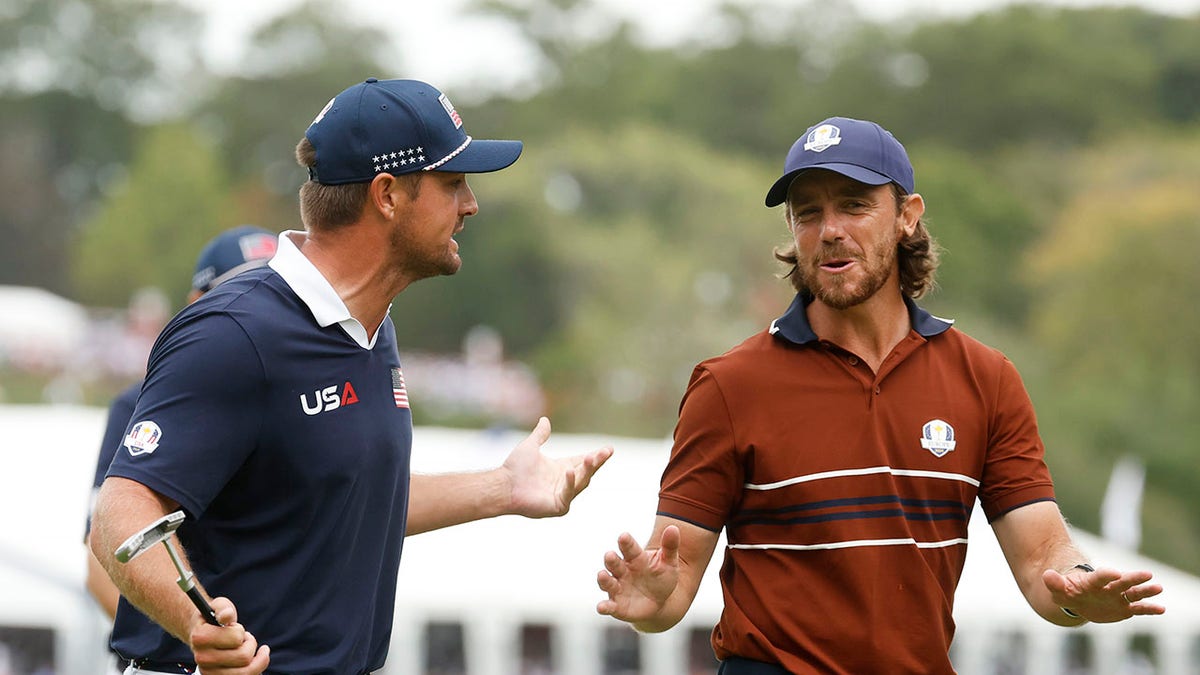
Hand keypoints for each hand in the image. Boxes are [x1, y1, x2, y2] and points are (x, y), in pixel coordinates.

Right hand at [189, 597, 270, 674]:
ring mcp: (208, 672)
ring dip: (254, 658)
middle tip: (244, 638)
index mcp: (200, 637)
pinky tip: (255, 660)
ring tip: (248, 649)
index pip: (236, 639)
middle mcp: (202, 658)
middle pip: (243, 657)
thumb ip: (224, 608)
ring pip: (246, 673)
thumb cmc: (214, 618)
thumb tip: (227, 616)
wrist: (202, 633)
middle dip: (250, 644)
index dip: (241, 631)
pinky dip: (256, 669)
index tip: (235, 627)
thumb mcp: (219, 606)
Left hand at [502, 417, 612, 517]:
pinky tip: (569, 471)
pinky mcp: (558, 507)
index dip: (596, 456)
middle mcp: (565, 482)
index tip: (609, 448)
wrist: (503, 485)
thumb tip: (544, 419)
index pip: (583, 461)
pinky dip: (570, 483)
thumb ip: (540, 435)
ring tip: (593, 457)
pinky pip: (568, 494)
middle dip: (597, 462)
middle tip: (606, 452)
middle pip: (586, 471)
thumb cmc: (514, 468)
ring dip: (587, 471)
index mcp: (561, 469)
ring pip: (581, 482)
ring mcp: (563, 495)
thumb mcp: (530, 447)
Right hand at [596, 526, 681, 623]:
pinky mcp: (617, 606)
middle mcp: (623, 571)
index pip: (629, 548)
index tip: (623, 536)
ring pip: (607, 582)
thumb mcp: (669, 562)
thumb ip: (670, 546)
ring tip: (602, 575)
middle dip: (611, 559)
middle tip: (609, 555)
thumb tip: (674, 528)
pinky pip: (608, 606)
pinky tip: (601, 607)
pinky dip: (604, 606)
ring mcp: (618, 588)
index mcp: (635, 558)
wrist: (660, 602)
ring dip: (603, 579)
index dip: (626, 542)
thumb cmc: (662, 578)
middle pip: (614, 563)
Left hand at [1042, 565, 1165, 622]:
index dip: (1106, 574)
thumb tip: (1046, 575)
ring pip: (1134, 593)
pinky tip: (1162, 608)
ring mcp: (1118, 597)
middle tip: (1147, 574)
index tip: (1115, 572)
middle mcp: (1109, 588)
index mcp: (1092, 582)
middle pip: (1122, 582)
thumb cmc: (1068, 592)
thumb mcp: (1059, 590)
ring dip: (1146, 591)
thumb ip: (1054, 583)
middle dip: (1133, 578)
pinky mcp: (1124, 608)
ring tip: (1158, 587)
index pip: (1099, 577)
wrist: (1077, 599)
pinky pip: (1139, 608)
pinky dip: (1149, 609)